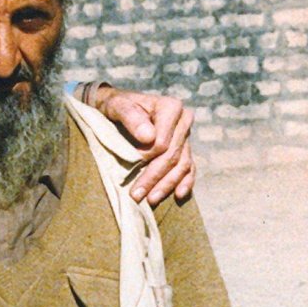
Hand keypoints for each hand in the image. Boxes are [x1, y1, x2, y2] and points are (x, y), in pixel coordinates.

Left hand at [88, 87, 196, 202]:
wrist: (120, 108)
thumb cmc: (117, 106)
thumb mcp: (118, 106)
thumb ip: (131, 117)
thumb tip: (148, 137)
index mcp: (170, 107)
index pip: (163, 142)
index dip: (147, 157)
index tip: (130, 165)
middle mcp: (184, 120)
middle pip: (172, 155)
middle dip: (154, 177)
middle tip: (136, 195)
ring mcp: (186, 136)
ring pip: (182, 165)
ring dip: (166, 185)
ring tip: (150, 200)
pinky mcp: (185, 149)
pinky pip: (190, 168)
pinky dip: (185, 182)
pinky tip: (178, 195)